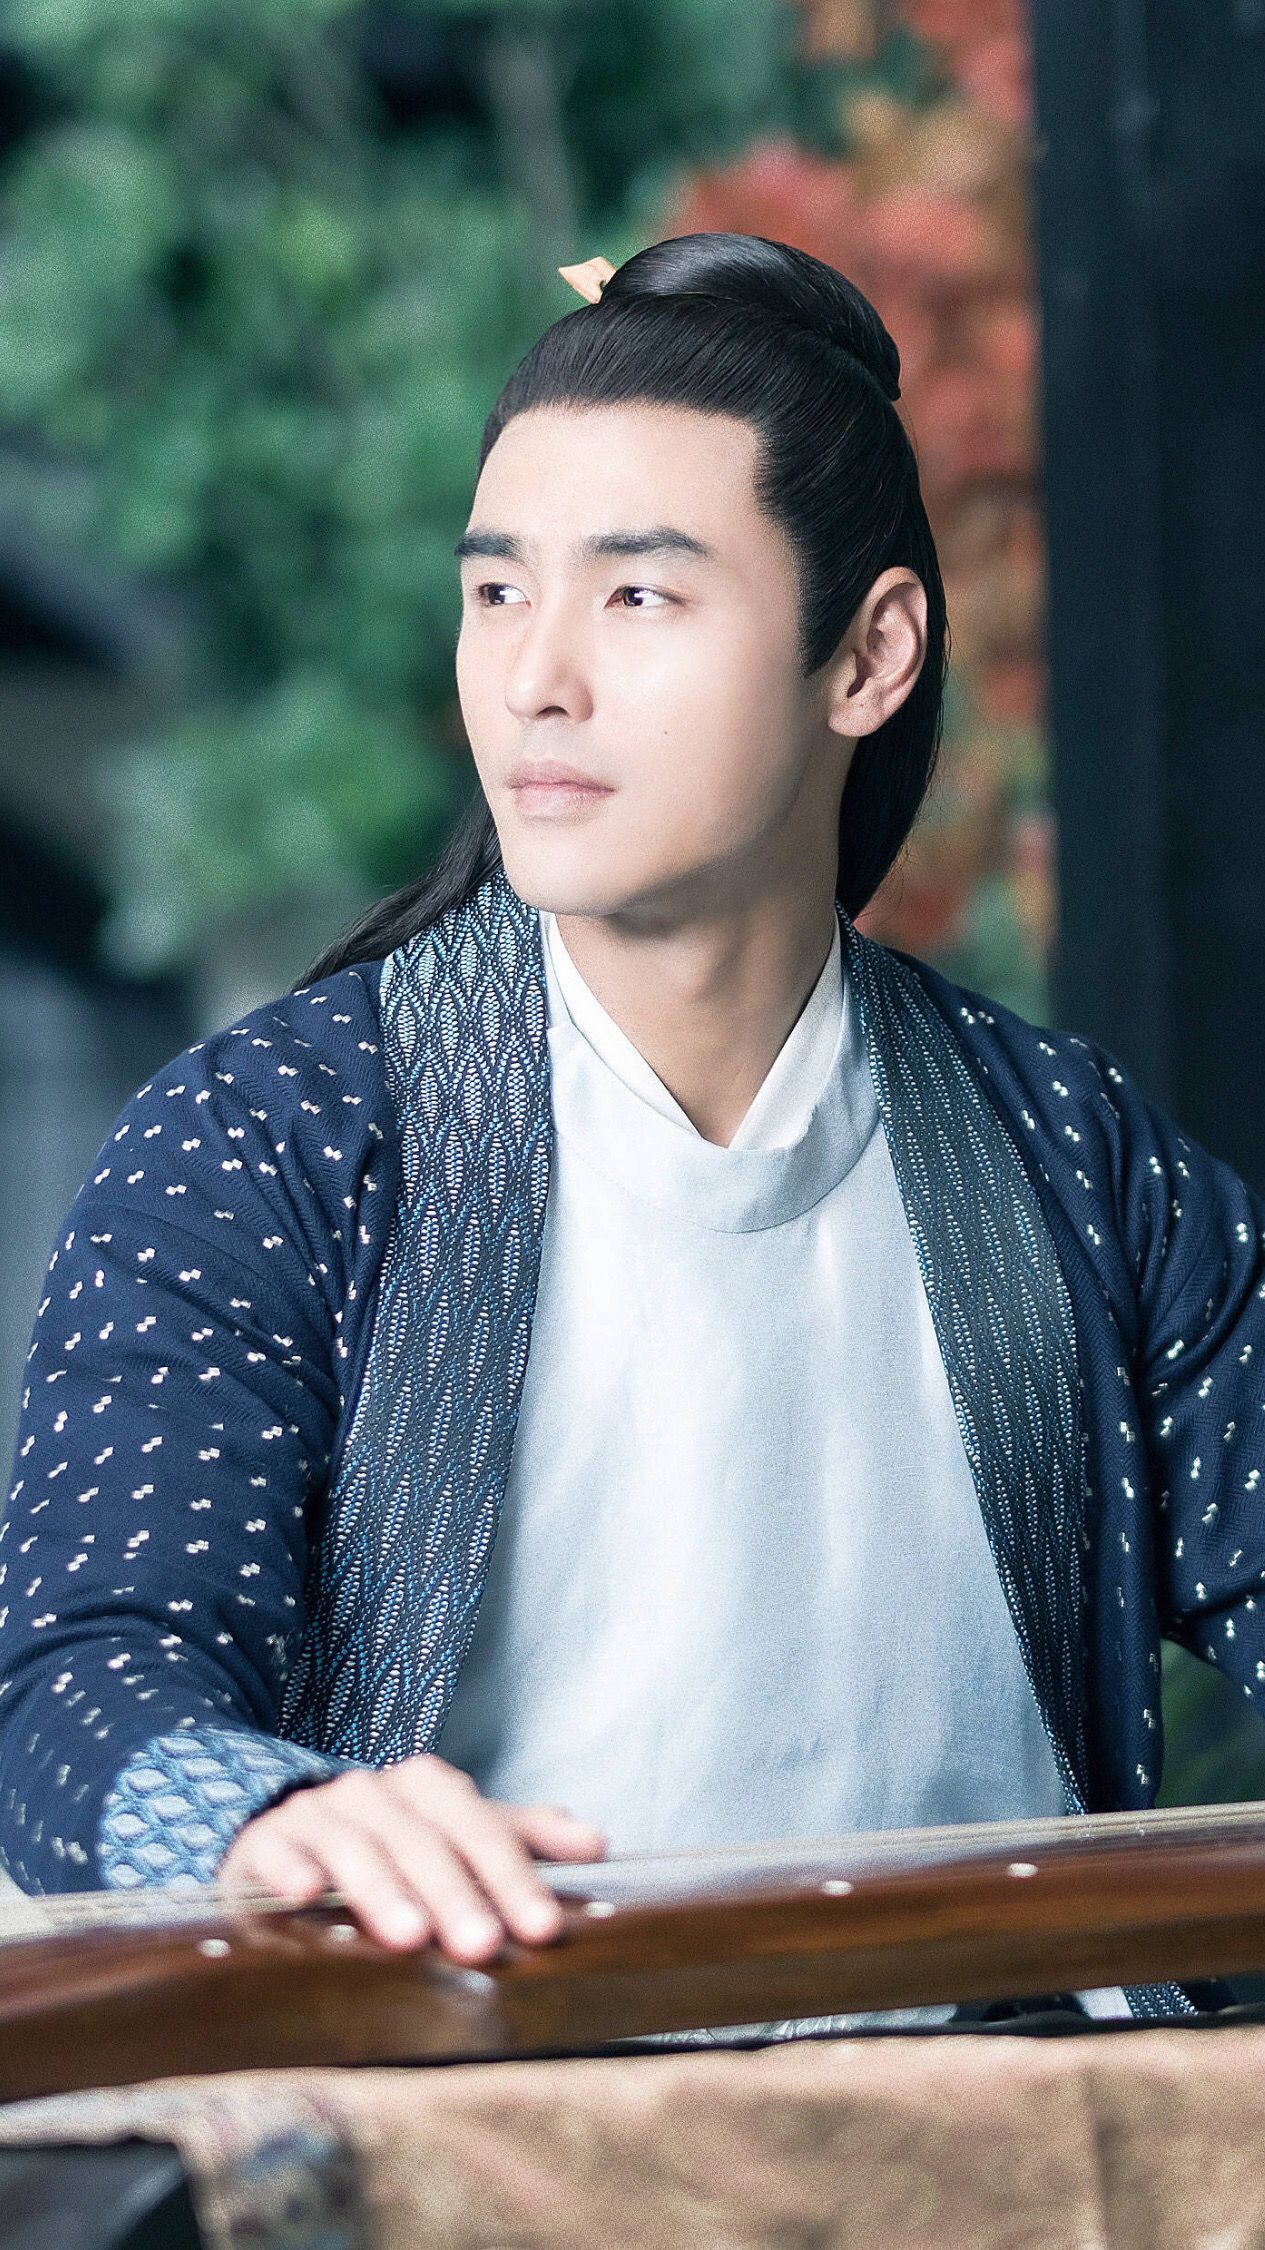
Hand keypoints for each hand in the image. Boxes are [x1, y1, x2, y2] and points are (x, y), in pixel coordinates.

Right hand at [216, 1752, 607, 1960]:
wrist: (287, 1836)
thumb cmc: (391, 1847)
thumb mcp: (457, 1836)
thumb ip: (522, 1838)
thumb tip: (598, 1844)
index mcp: (426, 1789)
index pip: (478, 1827)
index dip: (512, 1875)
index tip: (541, 1928)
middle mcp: (374, 1793)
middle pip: (421, 1840)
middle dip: (454, 1893)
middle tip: (482, 1947)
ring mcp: (316, 1814)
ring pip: (354, 1845)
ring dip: (381, 1887)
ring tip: (408, 1936)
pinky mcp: (264, 1844)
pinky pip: (276, 1851)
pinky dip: (289, 1869)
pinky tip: (301, 1897)